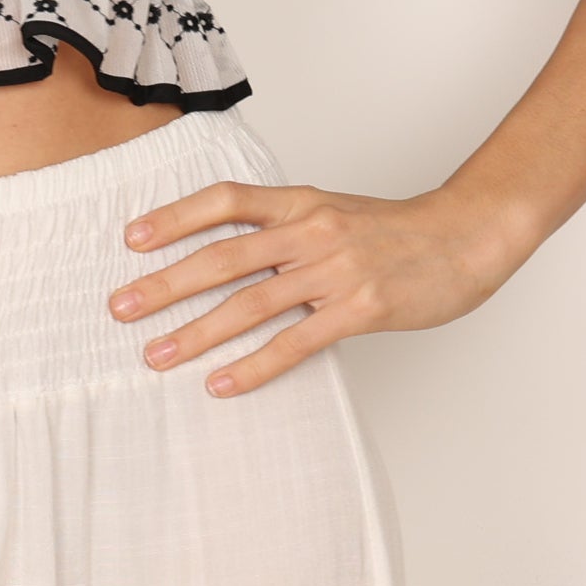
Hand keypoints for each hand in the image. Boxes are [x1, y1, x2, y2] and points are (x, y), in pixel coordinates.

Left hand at [107, 181, 529, 398]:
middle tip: (119, 307)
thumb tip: (228, 252)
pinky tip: (221, 384)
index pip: (225, 200)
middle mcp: (310, 231)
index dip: (175, 216)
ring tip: (155, 355)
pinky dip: (254, 365)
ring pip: (250, 303)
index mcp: (300, 201)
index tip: (130, 238)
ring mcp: (335, 270)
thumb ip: (284, 227)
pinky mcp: (360, 309)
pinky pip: (295, 342)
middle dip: (166, 283)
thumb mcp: (333, 211)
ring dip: (197, 331)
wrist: (465, 237)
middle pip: (223, 256)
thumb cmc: (395, 230)